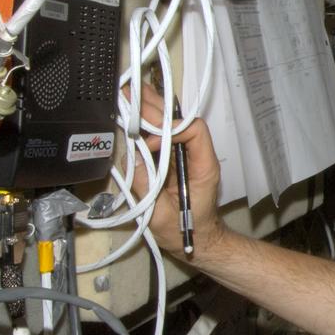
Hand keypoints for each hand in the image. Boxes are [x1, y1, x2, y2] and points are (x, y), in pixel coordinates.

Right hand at [130, 84, 226, 256]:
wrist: (197, 242)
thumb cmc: (185, 232)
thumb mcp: (160, 215)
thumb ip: (146, 187)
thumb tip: (132, 159)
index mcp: (203, 166)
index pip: (194, 132)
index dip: (170, 129)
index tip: (148, 141)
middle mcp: (197, 155)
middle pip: (180, 123)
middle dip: (155, 109)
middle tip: (131, 94)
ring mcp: (185, 157)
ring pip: (172, 126)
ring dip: (151, 110)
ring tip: (131, 92)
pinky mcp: (173, 161)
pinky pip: (163, 138)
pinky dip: (148, 124)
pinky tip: (135, 111)